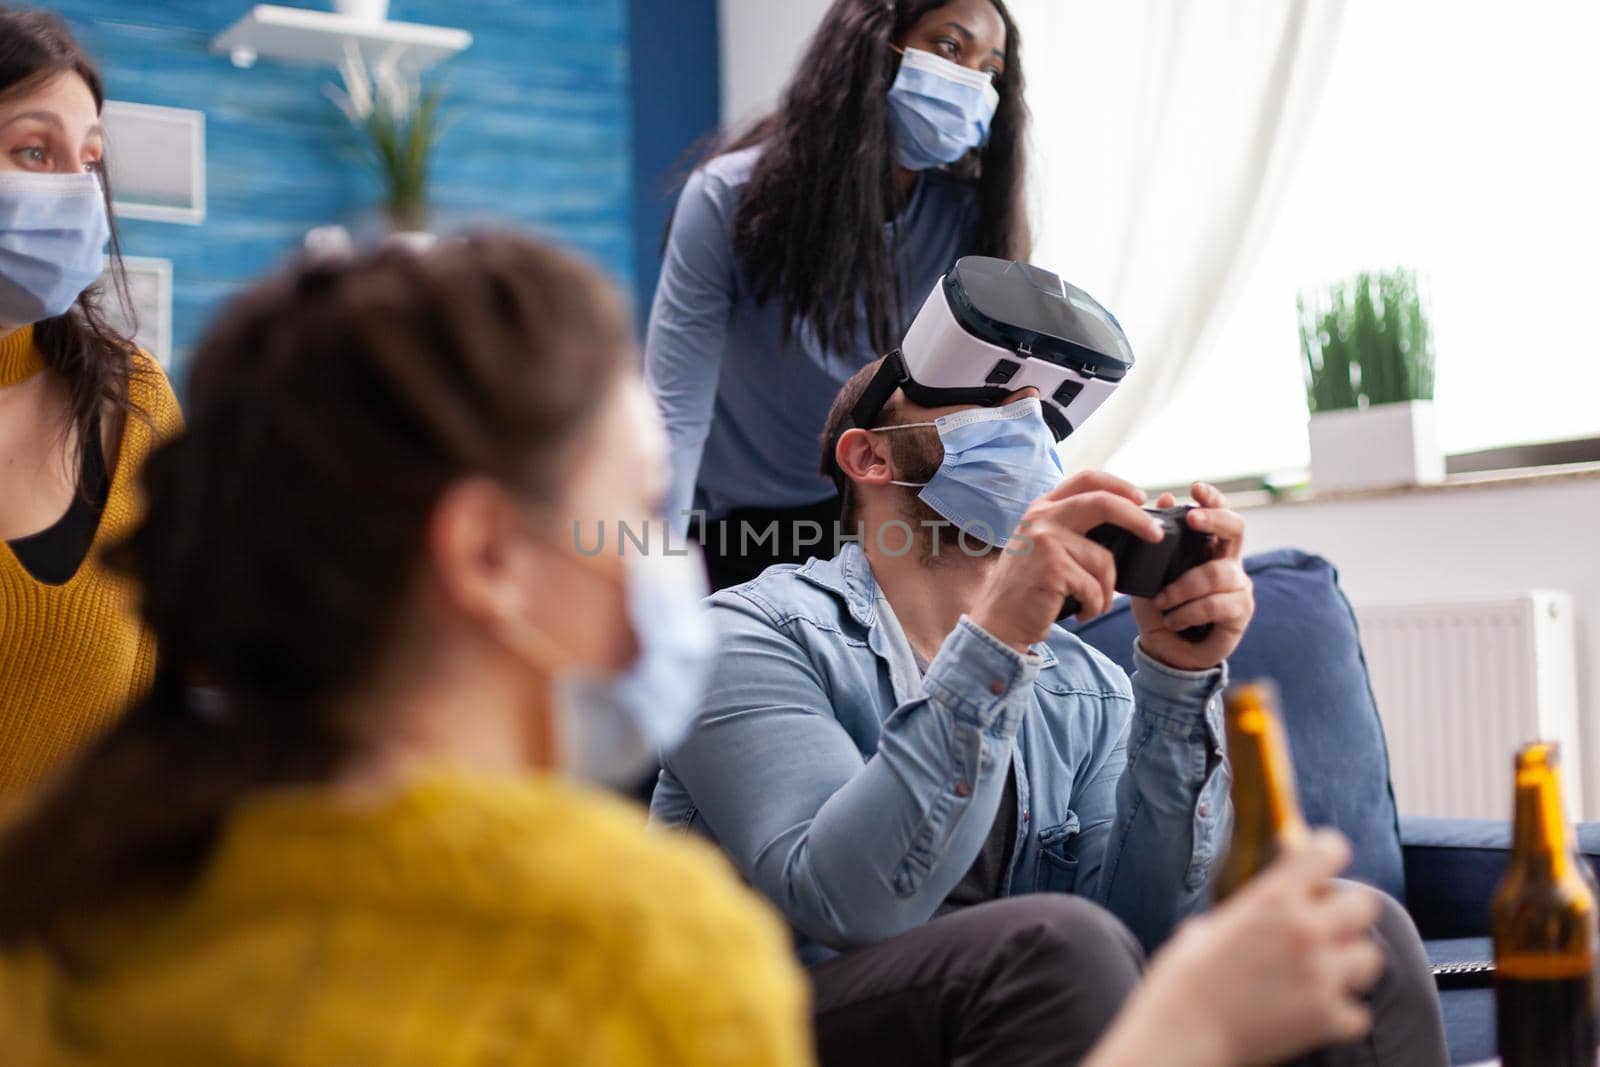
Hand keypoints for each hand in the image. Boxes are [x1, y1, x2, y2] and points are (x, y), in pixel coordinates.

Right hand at [969, 472, 1165, 652]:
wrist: (999, 621)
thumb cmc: (1028, 588)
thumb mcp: (1044, 546)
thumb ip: (1072, 529)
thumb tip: (1125, 524)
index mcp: (1042, 508)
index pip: (1086, 479)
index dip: (1119, 485)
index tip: (1141, 499)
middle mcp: (1041, 518)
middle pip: (1103, 503)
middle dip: (1137, 519)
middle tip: (1156, 536)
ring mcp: (1045, 541)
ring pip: (1104, 560)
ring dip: (1106, 590)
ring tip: (1093, 604)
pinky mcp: (1052, 567)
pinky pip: (1094, 586)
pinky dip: (1095, 605)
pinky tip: (1081, 613)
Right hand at [1086, 831, 1383, 1066]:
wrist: (1184, 1035)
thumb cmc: (1184, 979)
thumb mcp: (1208, 927)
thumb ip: (1246, 915)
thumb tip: (1258, 911)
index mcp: (1272, 898)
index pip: (1328, 851)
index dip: (1328, 851)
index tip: (1323, 859)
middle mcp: (1305, 930)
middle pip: (1364, 906)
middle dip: (1346, 914)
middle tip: (1326, 926)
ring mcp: (1321, 976)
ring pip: (1369, 957)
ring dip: (1349, 963)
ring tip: (1322, 972)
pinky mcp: (1328, 1018)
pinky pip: (1358, 1012)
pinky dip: (1340, 1014)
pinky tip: (1314, 1011)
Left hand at [1130, 482, 1252, 670]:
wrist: (1166, 652)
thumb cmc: (1160, 610)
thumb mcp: (1149, 575)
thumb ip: (1155, 543)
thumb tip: (1164, 498)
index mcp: (1208, 550)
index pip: (1219, 515)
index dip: (1213, 499)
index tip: (1195, 488)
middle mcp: (1228, 563)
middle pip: (1236, 528)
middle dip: (1214, 519)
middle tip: (1191, 518)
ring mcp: (1238, 587)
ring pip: (1216, 574)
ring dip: (1183, 587)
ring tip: (1162, 602)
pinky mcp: (1240, 613)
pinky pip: (1216, 604)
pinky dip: (1189, 611)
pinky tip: (1173, 619)